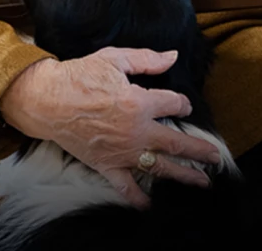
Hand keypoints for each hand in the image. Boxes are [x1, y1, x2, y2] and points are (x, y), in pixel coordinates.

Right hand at [0, 48, 222, 208]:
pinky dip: (138, 198)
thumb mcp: (112, 59)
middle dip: (200, 150)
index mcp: (139, 102)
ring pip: (160, 167)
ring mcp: (122, 151)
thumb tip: (172, 56)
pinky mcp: (106, 164)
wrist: (45, 99)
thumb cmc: (77, 76)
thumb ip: (145, 59)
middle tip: (216, 157)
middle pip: (178, 143)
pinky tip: (150, 204)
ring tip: (203, 181)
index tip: (182, 104)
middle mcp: (136, 131)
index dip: (182, 103)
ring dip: (185, 175)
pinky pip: (125, 185)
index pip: (175, 105)